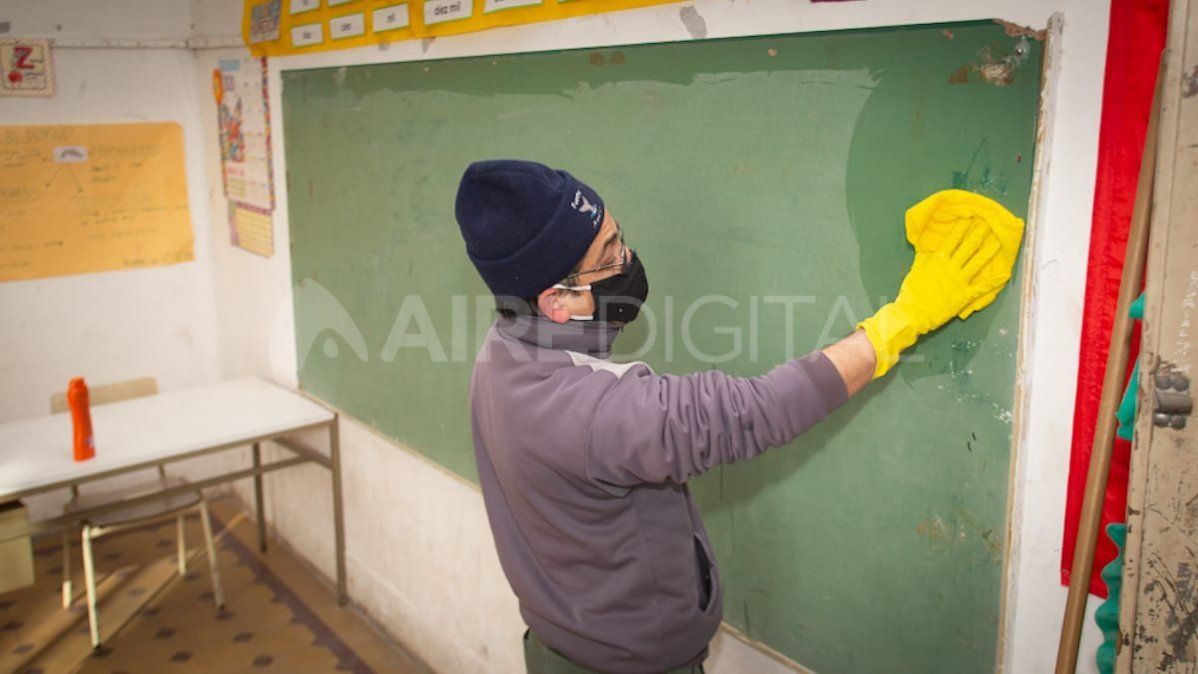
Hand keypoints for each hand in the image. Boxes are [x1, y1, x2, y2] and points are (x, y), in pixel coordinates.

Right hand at [858, 190, 1023, 378]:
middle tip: (988, 224)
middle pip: (967, 248)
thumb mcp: (916, 271)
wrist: (913, 313)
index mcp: (938, 261)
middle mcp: (950, 268)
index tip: (969, 218)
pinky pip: (982, 287)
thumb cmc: (912, 293)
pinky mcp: (964, 295)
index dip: (961, 229)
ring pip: (977, 263)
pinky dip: (994, 281)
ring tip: (998, 242)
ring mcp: (958, 281)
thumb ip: (924, 259)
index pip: (952, 241)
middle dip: (978, 235)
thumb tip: (927, 248)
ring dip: (988, 252)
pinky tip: (1004, 274)